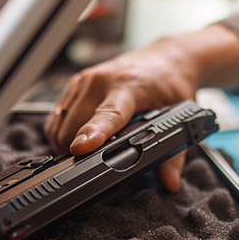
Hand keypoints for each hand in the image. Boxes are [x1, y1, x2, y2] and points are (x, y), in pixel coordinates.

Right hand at [44, 24, 238, 190]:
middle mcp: (102, 79)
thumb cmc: (171, 84)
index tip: (81, 149)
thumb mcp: (180, 117)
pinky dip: (62, 131)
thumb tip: (170, 182)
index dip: (93, 133)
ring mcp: (85, 79)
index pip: (108, 114)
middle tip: (94, 166)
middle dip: (79, 152)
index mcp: (130, 86)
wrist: (166, 57)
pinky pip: (58, 114)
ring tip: (86, 153)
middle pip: (76, 125)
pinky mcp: (76, 82)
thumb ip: (173, 153)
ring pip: (61, 122)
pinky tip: (78, 137)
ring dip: (66, 143)